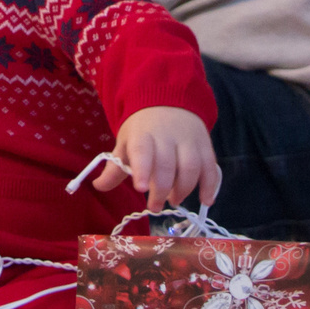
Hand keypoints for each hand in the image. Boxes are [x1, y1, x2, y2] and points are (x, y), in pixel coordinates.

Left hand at [96, 106, 221, 211]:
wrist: (168, 101)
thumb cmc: (143, 129)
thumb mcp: (126, 142)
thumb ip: (115, 167)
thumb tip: (98, 186)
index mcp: (143, 134)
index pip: (143, 150)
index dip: (142, 169)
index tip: (139, 188)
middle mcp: (167, 136)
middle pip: (167, 164)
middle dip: (161, 189)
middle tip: (155, 206)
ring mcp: (189, 140)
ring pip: (191, 166)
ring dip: (184, 189)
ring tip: (174, 200)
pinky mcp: (205, 146)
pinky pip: (211, 166)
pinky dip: (210, 185)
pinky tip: (205, 200)